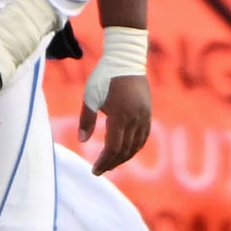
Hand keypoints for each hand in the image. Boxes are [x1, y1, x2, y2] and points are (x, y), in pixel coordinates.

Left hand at [78, 24, 151, 177]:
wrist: (126, 59)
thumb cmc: (103, 77)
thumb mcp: (90, 97)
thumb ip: (86, 120)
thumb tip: (82, 141)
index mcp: (120, 115)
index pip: (113, 147)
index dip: (104, 161)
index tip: (94, 170)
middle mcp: (136, 118)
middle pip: (126, 149)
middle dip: (112, 163)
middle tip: (99, 171)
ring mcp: (144, 115)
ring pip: (137, 145)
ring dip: (124, 157)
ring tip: (110, 165)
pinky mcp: (147, 112)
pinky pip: (143, 136)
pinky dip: (135, 147)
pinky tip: (125, 152)